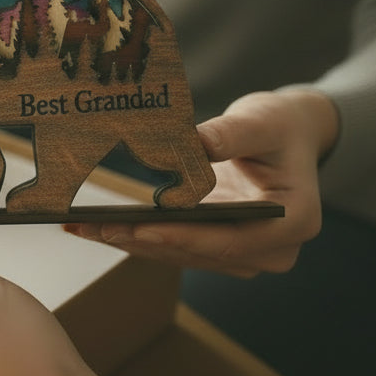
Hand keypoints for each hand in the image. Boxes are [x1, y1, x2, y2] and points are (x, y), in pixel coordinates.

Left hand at [67, 89, 339, 276]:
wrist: (286, 136)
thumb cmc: (279, 126)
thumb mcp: (262, 120)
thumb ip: (232, 133)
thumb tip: (195, 142)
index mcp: (294, 222)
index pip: (230, 240)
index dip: (182, 236)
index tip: (138, 227)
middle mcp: (271, 250)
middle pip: (198, 251)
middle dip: (142, 239)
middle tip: (91, 225)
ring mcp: (243, 255)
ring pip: (179, 253)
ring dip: (130, 240)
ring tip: (82, 225)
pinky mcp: (217, 249)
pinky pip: (173, 245)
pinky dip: (135, 235)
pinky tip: (95, 224)